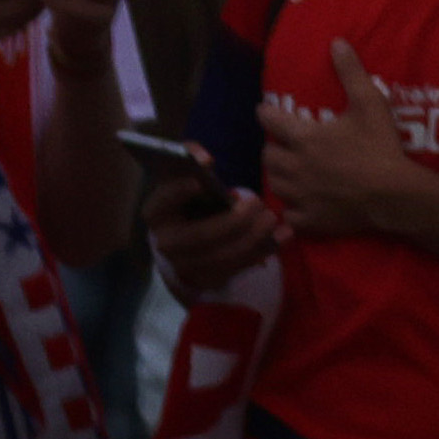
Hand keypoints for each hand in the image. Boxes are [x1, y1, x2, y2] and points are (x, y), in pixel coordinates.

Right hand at [146, 172, 286, 286]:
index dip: (179, 192)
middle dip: (232, 222)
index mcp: (157, 213)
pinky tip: (282, 236)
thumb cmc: (194, 200)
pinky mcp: (207, 279)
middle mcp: (166, 242)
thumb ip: (191, 160)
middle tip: (258, 203)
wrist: (191, 238)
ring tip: (272, 219)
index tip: (200, 179)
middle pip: (199, 236)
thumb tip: (203, 158)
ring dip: (252, 238)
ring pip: (222, 256)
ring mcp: (185, 265)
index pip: (163, 202)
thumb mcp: (187, 179)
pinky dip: (262, 252)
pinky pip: (237, 269)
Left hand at [264, 52, 438, 242]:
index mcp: (303, 138)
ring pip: (273, 183)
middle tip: (284, 145)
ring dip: (279, 175)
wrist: (394, 193)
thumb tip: (336, 42)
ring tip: (289, 170)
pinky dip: (291, 209)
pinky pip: (288, 214)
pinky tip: (299, 203)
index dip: (267, 114)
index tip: (266, 112)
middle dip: (273, 148)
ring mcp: (299, 195)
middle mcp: (293, 166)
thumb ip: (351, 73)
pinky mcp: (308, 219)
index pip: (270, 121)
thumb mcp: (370, 103)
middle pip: (268, 155)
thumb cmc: (380, 146)